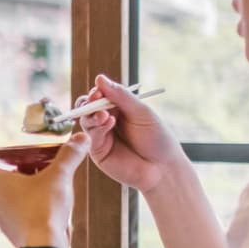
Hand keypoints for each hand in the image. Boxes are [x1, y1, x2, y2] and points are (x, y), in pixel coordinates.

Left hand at [0, 133, 88, 247]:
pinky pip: (16, 215)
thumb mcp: (59, 176)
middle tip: (31, 168)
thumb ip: (69, 155)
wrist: (45, 247)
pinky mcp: (12, 233)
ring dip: (21, 192)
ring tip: (42, 187)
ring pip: (6, 200)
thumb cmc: (44, 210)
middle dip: (13, 174)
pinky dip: (27, 208)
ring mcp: (1, 219)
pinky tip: (46, 207)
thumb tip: (81, 138)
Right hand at [78, 75, 184, 192]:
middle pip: (88, 107)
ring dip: (92, 114)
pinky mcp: (97, 151)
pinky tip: (108, 124)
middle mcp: (108, 121)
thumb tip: (99, 78)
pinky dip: (96, 127)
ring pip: (85, 120)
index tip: (98, 90)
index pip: (101, 96)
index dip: (97, 92)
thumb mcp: (141, 112)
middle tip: (94, 99)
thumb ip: (120, 96)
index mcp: (119, 109)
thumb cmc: (157, 139)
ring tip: (104, 115)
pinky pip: (89, 135)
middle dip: (89, 102)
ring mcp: (101, 136)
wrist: (163, 169)